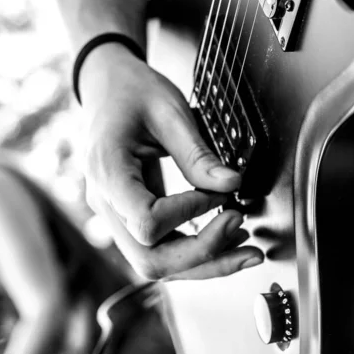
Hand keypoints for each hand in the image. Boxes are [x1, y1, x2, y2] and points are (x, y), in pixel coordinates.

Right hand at [80, 44, 263, 279]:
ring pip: (156, 265)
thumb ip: (198, 154)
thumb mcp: (169, 112)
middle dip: (204, 258)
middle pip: (150, 261)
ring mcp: (115, 214)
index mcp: (108, 171)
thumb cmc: (132, 92)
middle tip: (248, 242)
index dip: (189, 213)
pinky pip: (159, 249)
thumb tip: (233, 185)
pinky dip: (194, 252)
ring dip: (204, 264)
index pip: (147, 223)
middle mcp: (106, 202)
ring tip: (247, 251)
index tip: (218, 193)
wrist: (107, 88)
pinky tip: (225, 238)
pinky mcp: (129, 217)